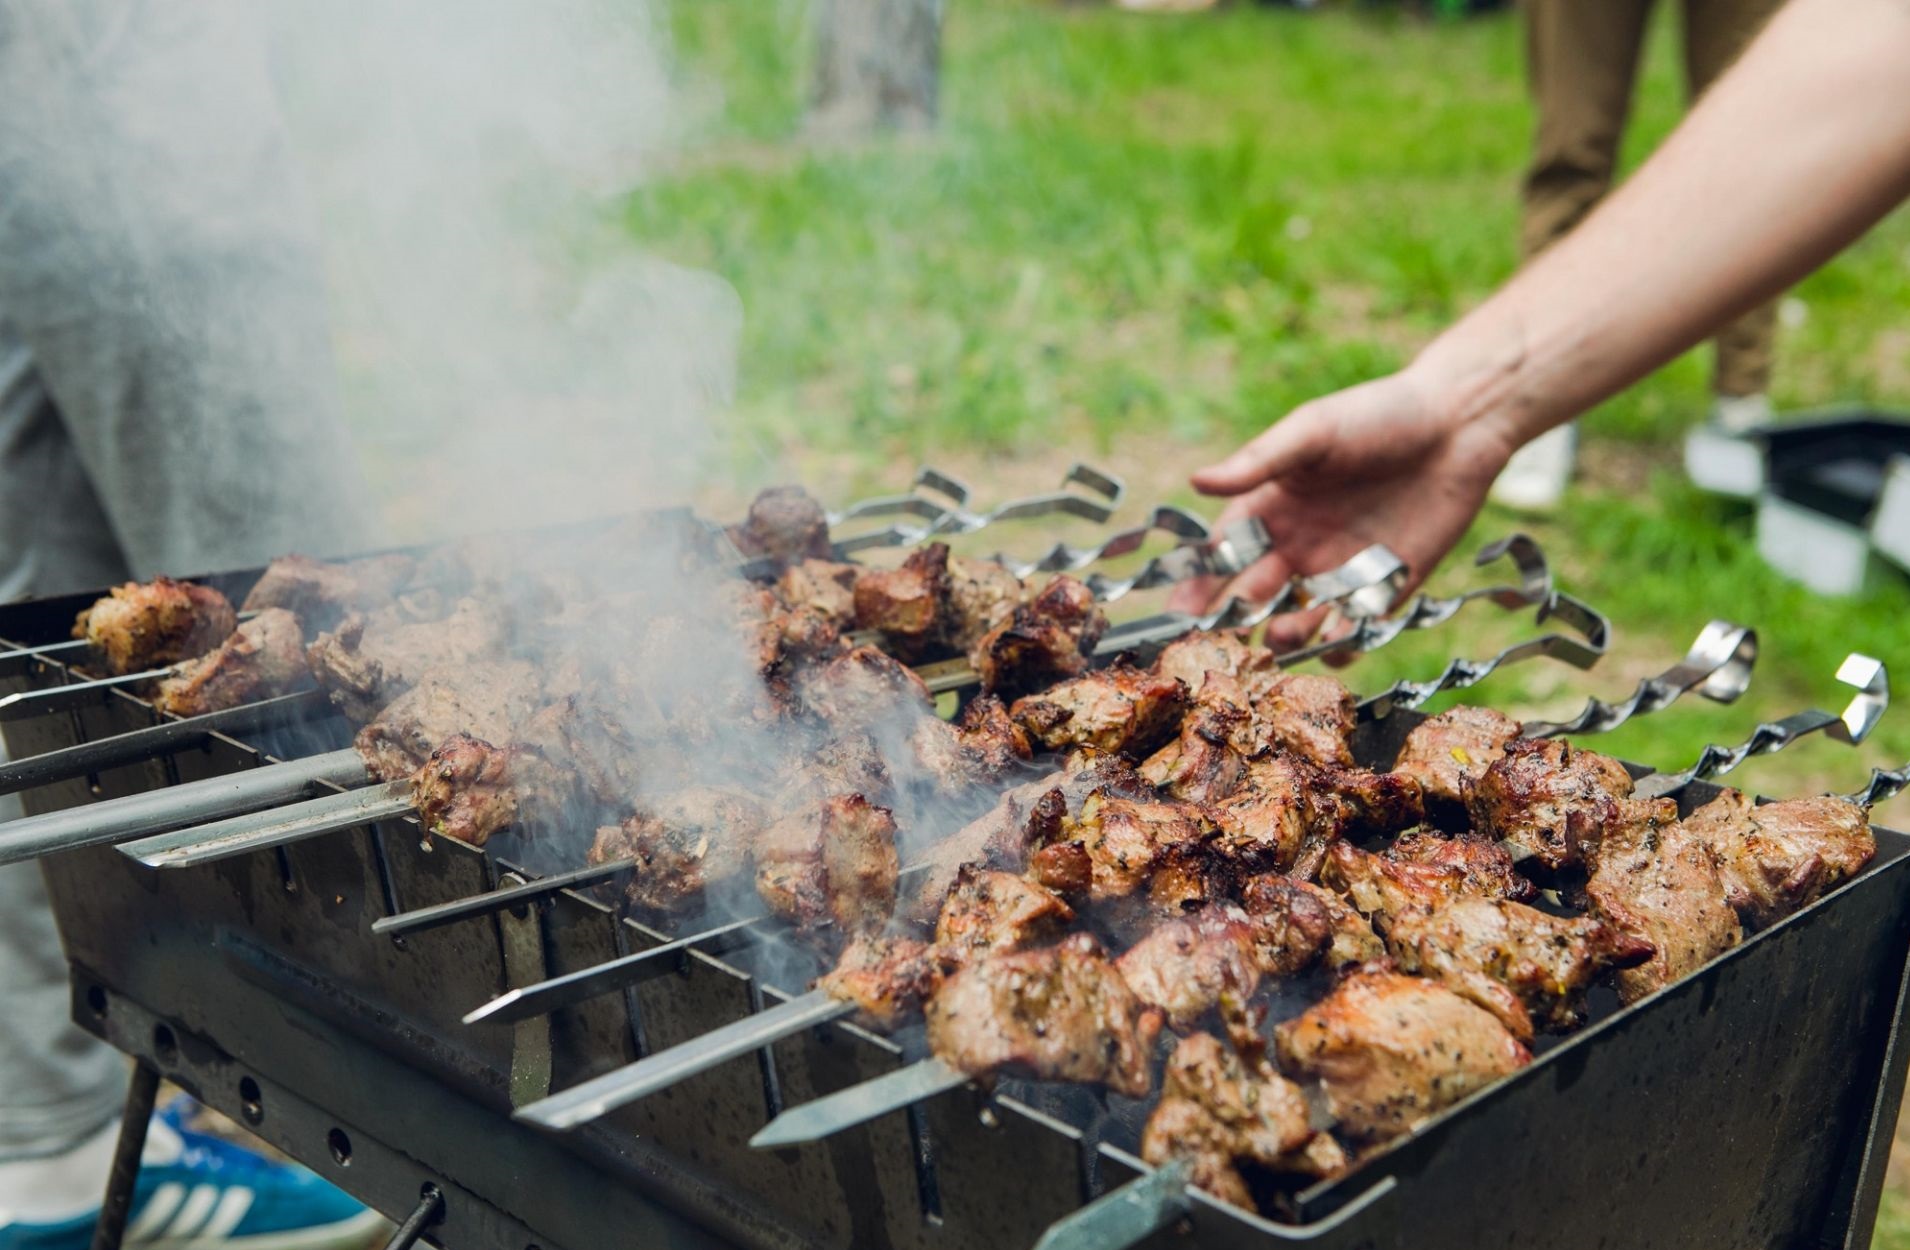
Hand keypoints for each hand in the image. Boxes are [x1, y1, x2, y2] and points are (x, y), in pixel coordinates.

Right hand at [1167, 366, 1516, 648]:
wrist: (1459, 424)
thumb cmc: (1380, 415)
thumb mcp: (1313, 433)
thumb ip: (1259, 463)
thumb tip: (1197, 481)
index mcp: (1273, 506)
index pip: (1224, 553)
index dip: (1201, 582)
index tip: (1180, 610)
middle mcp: (1300, 544)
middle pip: (1255, 594)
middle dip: (1236, 617)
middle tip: (1225, 636)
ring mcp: (1341, 569)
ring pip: (1299, 619)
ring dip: (1285, 635)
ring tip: (1280, 636)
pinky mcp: (1385, 587)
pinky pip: (1353, 629)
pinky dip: (1341, 644)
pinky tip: (1336, 644)